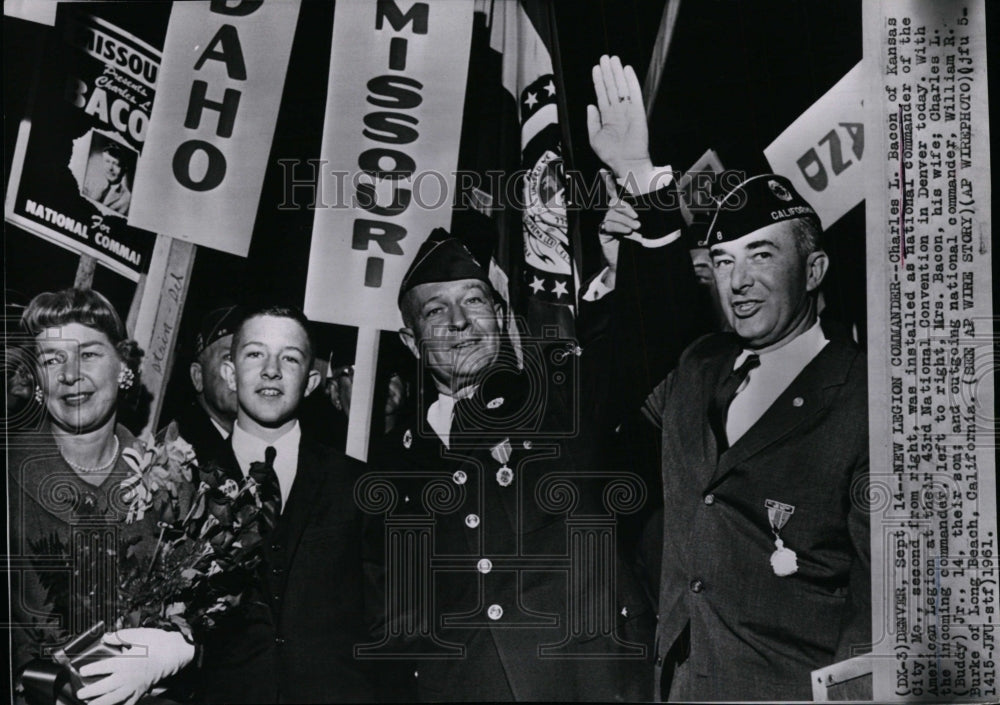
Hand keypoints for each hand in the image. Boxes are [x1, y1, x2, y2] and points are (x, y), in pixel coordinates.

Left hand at [76, 628, 194, 704]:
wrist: (174, 654)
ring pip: (114, 699)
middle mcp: (127, 677)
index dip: (91, 670)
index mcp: (125, 661)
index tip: (82, 671)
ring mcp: (134, 686)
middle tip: (80, 694)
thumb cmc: (157, 643)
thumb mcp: (139, 634)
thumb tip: (106, 637)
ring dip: (100, 704)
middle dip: (90, 692)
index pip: (103, 667)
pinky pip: (128, 703)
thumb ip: (120, 636)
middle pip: (104, 688)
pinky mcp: (140, 692)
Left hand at [587, 55, 651, 181]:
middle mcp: (617, 110)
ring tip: (613, 59)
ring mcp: (627, 109)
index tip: (596, 68)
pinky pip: (634, 93)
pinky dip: (631, 81)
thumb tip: (590, 105)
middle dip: (608, 72)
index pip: (602, 94)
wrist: (626, 162)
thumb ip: (592, 121)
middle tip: (604, 57)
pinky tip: (627, 70)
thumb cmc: (610, 153)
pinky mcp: (638, 111)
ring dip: (617, 73)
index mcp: (607, 116)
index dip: (599, 81)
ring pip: (621, 87)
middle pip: (612, 86)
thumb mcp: (594, 138)